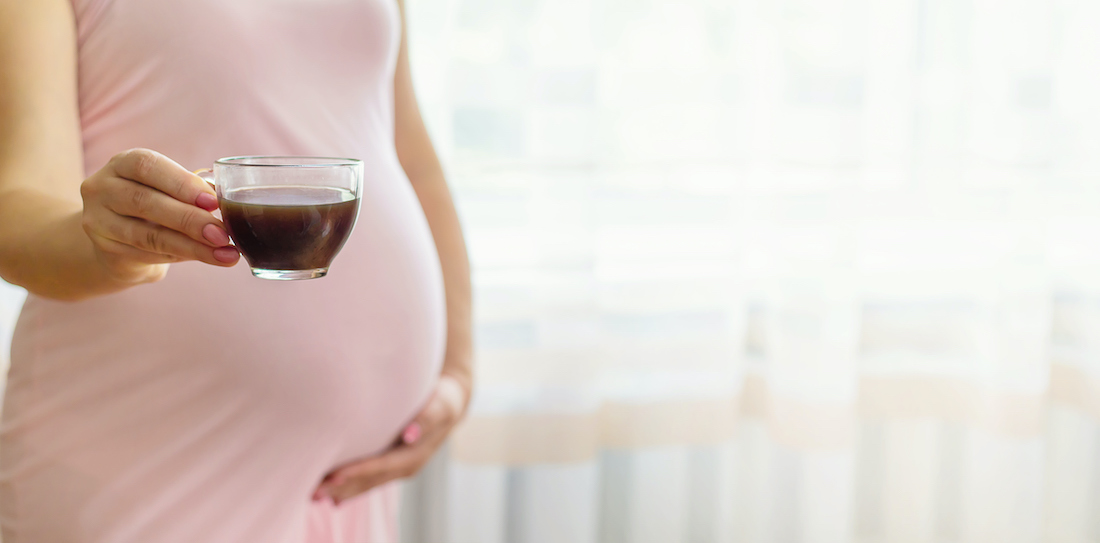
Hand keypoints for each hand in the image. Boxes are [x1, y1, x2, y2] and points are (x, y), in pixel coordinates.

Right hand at [79, 148, 238, 283]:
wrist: (117, 243)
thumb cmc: (154, 208)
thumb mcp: (169, 192)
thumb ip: (192, 191)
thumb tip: (224, 198)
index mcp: (122, 163)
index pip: (146, 166)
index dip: (181, 183)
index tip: (212, 201)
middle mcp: (102, 187)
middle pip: (145, 202)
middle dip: (189, 219)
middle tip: (222, 234)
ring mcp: (97, 220)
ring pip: (147, 235)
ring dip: (192, 246)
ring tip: (224, 253)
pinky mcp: (104, 248)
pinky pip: (147, 255)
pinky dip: (182, 256)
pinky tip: (209, 258)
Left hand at [313, 372, 470, 504]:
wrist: (450, 403)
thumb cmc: (443, 400)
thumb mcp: (441, 406)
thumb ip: (427, 419)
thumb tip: (410, 434)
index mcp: (415, 455)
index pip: (382, 466)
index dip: (358, 472)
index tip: (333, 476)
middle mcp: (406, 467)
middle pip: (370, 481)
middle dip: (342, 487)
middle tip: (313, 492)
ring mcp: (398, 467)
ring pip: (367, 483)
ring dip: (341, 490)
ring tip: (314, 496)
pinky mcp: (392, 462)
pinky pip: (369, 479)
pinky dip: (350, 486)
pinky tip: (332, 495)